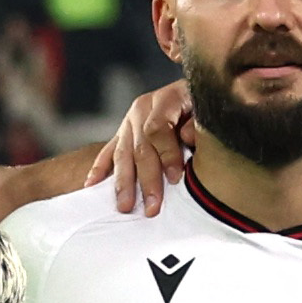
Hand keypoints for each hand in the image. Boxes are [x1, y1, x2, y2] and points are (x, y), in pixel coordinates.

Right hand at [96, 77, 195, 212]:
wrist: (197, 95)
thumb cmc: (208, 107)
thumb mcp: (209, 109)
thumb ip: (200, 122)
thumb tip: (187, 137)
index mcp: (167, 98)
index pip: (158, 128)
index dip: (167, 154)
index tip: (176, 179)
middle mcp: (143, 108)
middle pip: (140, 146)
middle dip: (146, 180)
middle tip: (152, 207)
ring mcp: (130, 121)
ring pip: (123, 154)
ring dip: (123, 183)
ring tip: (125, 207)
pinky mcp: (123, 133)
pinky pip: (108, 152)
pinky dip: (100, 169)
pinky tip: (91, 185)